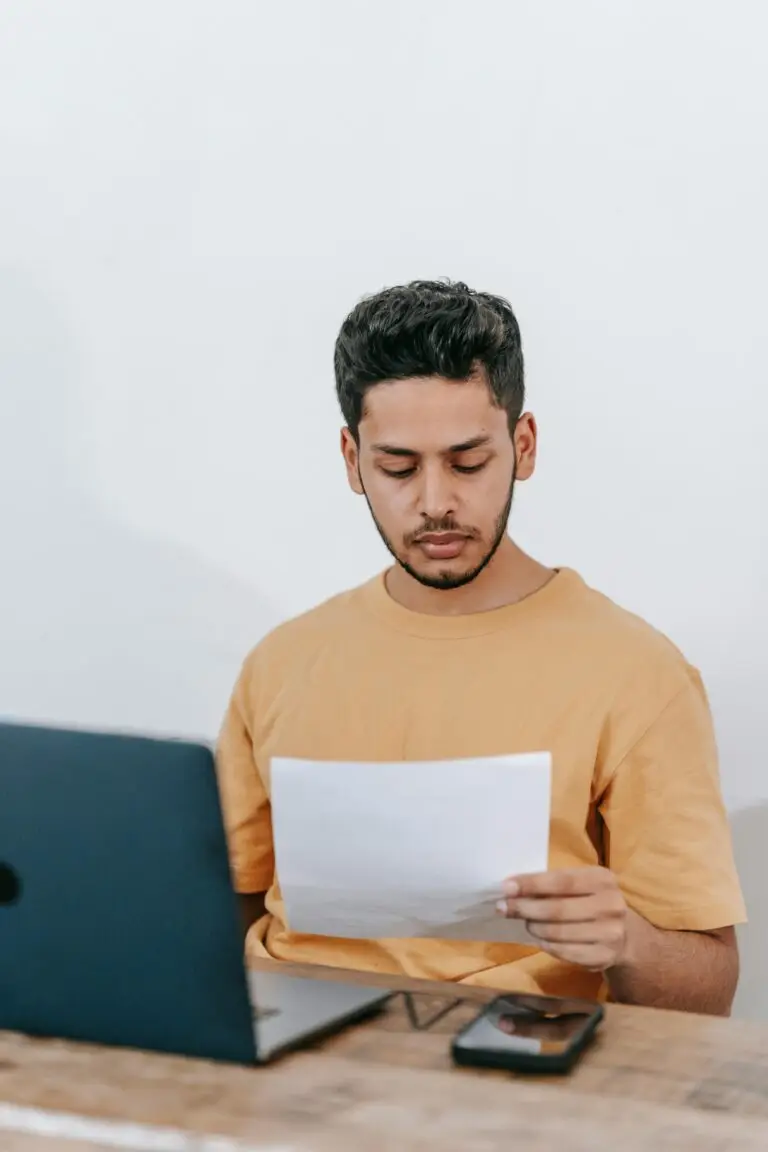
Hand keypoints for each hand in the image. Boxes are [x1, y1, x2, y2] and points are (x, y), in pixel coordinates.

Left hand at [497, 866, 629, 971]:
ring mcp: (611, 934)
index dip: (532, 885)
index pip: (562, 881)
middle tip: (504, 908)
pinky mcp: (604, 957)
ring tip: (526, 923)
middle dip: (526, 908)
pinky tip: (540, 939)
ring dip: (534, 928)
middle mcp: (612, 905)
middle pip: (558, 909)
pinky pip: (565, 953)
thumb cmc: (589, 901)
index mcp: (603, 879)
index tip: (506, 887)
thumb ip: (550, 884)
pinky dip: (547, 945)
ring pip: (559, 933)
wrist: (624, 934)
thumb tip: (511, 888)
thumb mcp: (578, 885)